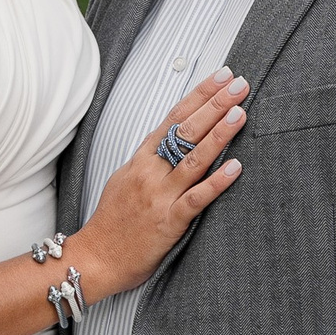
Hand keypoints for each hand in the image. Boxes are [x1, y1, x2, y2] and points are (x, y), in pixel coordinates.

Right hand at [71, 69, 247, 299]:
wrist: (95, 257)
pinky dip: (217, 182)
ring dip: (219, 134)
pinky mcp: (168, 221)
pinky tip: (236, 167)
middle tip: (239, 84)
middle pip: (186, 131)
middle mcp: (151, 171)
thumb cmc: (113, 220)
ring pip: (193, 159)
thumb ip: (150, 158)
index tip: (221, 77)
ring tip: (240, 113)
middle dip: (215, 104)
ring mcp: (160, 195)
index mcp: (141, 159)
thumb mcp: (125, 178)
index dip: (199, 95)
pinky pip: (196, 198)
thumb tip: (174, 138)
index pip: (174, 118)